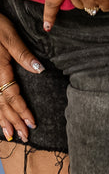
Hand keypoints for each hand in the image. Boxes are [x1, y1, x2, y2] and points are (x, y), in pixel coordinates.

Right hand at [0, 14, 42, 142]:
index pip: (11, 96)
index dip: (21, 111)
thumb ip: (22, 54)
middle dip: (13, 122)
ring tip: (11, 136)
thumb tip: (38, 69)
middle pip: (2, 105)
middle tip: (25, 137)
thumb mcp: (9, 36)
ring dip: (3, 121)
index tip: (32, 123)